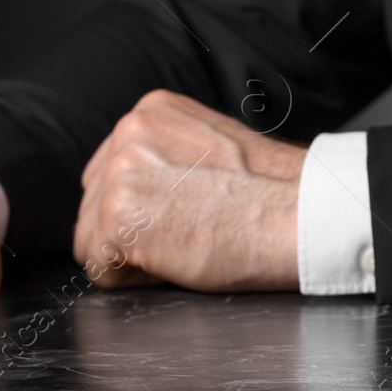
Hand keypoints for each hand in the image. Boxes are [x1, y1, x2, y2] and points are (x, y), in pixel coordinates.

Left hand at [74, 89, 305, 291]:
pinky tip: (178, 258)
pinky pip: (100, 269)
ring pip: (92, 238)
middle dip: (132, 230)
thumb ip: (164, 157)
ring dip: (133, 254)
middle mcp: (128, 130)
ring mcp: (118, 171)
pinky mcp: (117, 214)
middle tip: (189, 231)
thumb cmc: (271, 193)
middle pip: (93, 204)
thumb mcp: (207, 148)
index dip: (146, 208)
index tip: (186, 212)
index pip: (111, 174)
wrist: (300, 212)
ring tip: (185, 242)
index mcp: (151, 111)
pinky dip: (135, 279)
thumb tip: (138, 190)